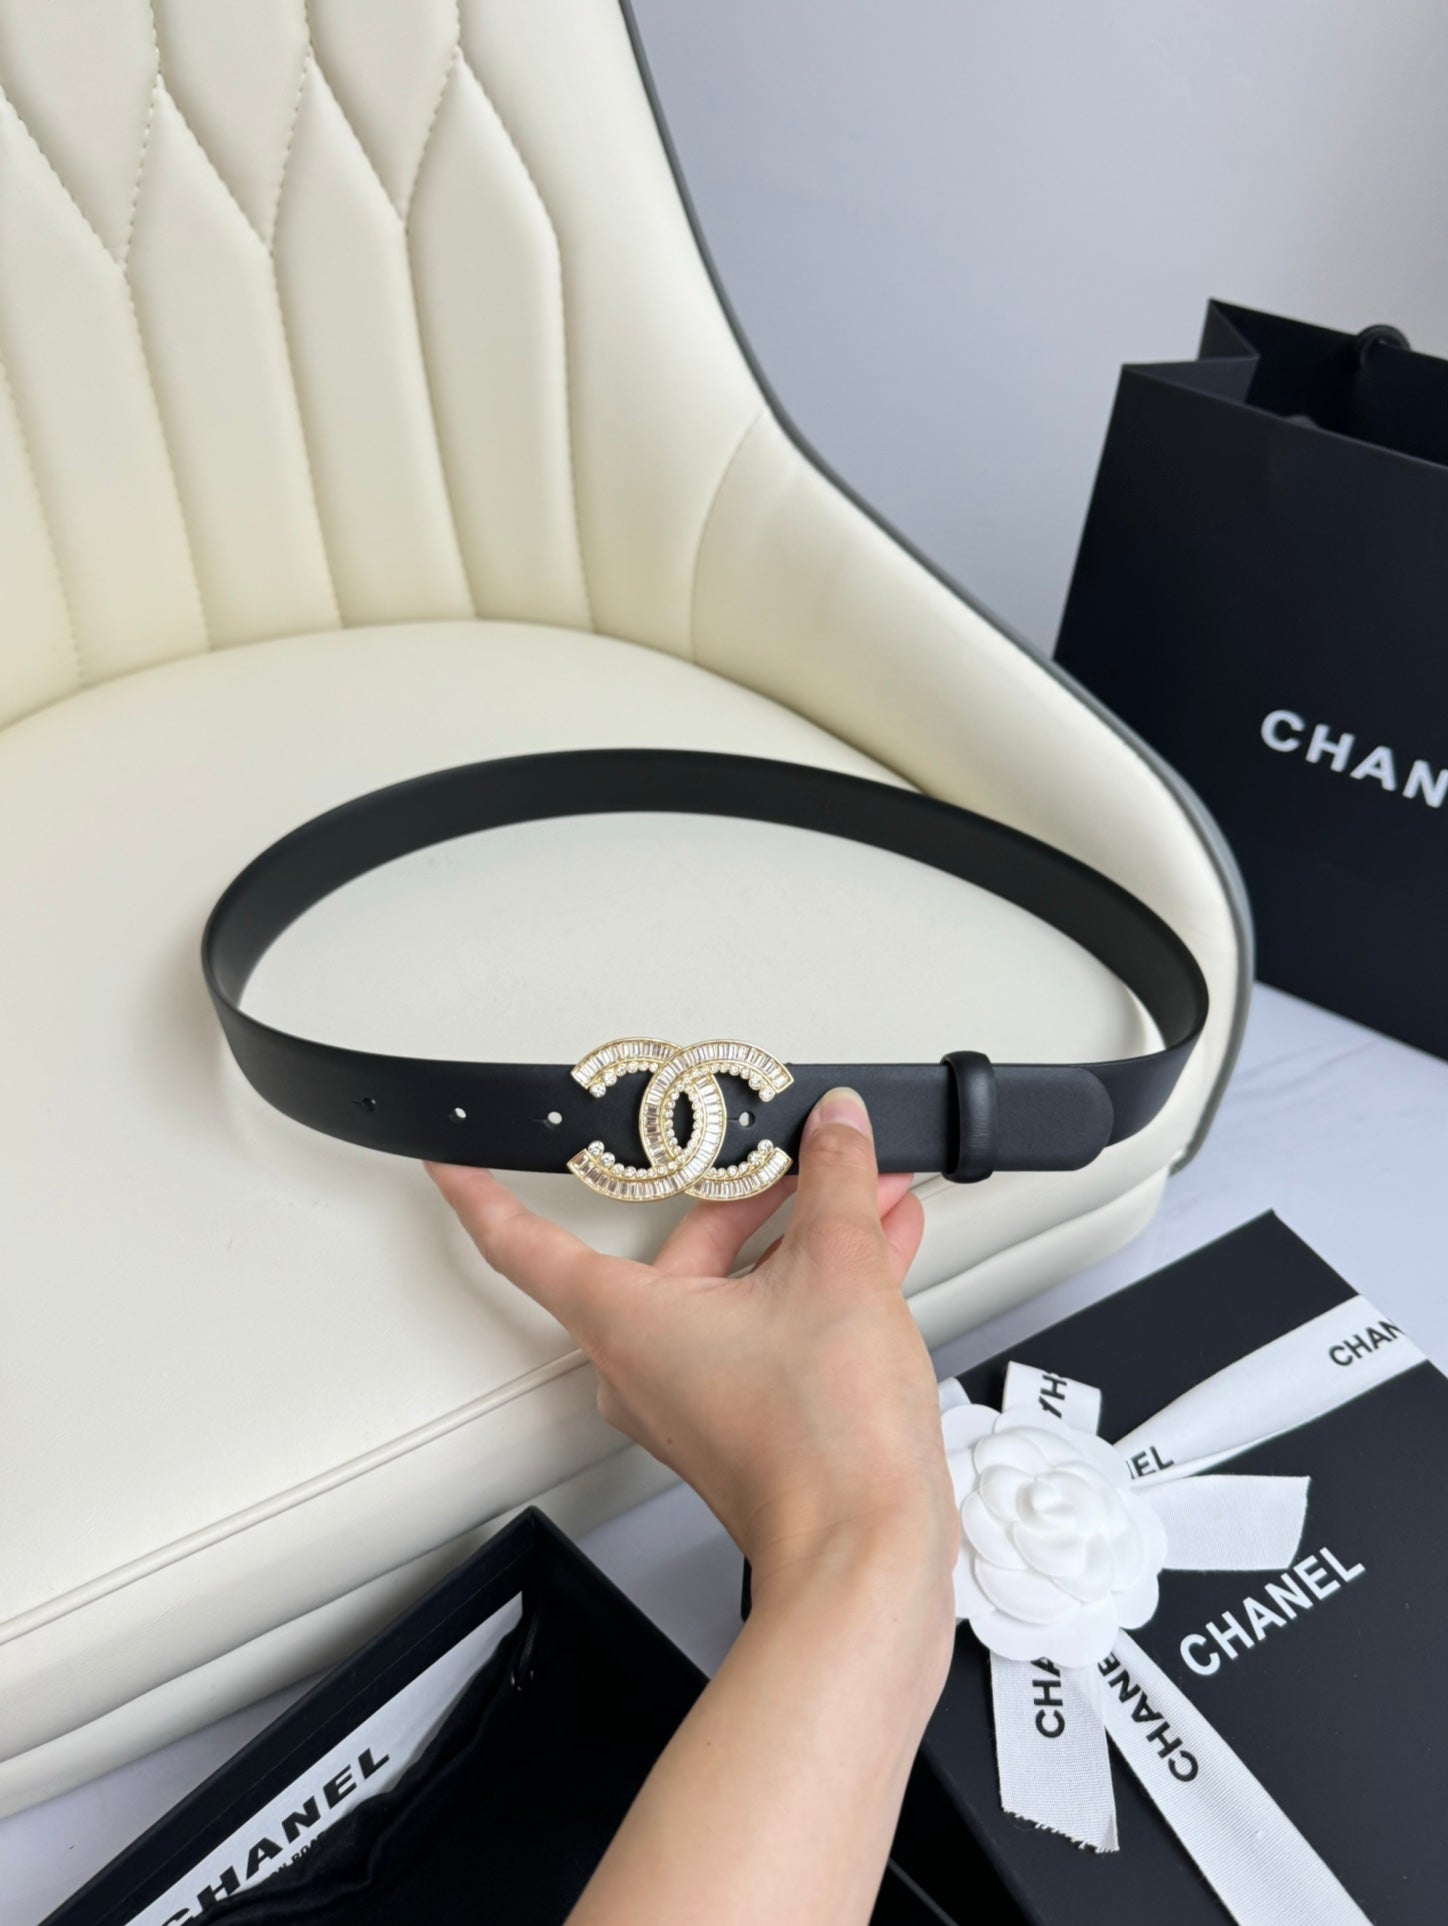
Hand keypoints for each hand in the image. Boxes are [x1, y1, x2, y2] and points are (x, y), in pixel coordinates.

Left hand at [428, 1089, 958, 1630]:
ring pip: (736, 1284)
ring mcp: (694, 1395)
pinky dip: (816, 1283)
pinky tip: (877, 1243)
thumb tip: (836, 1127)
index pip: (522, 1243)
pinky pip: (766, 1324)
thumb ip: (834, 1180)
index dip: (482, 1193)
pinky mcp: (744, 1420)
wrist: (867, 1556)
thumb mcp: (839, 1269)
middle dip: (759, 1190)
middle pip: (682, 1244)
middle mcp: (643, 1361)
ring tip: (860, 1186)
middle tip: (805, 1145)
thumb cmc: (823, 1444)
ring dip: (803, 1234)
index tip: (452, 1161)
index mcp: (624, 1320)